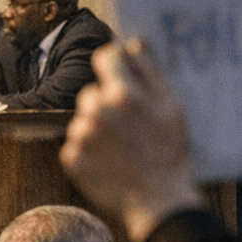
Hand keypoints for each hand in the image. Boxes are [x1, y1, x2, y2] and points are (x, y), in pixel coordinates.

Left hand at [60, 39, 201, 241]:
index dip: (114, 59)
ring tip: (122, 145)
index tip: (120, 68)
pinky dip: (89, 147)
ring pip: (83, 117)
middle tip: (130, 124)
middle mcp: (97, 112)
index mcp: (124, 96)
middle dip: (108, 101)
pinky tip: (109, 159)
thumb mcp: (171, 107)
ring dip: (98, 125)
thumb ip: (149, 71)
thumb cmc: (169, 151)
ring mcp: (81, 135)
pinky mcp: (70, 157)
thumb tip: (134, 41)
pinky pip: (76, 141)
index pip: (105, 57)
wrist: (157, 200)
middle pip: (92, 91)